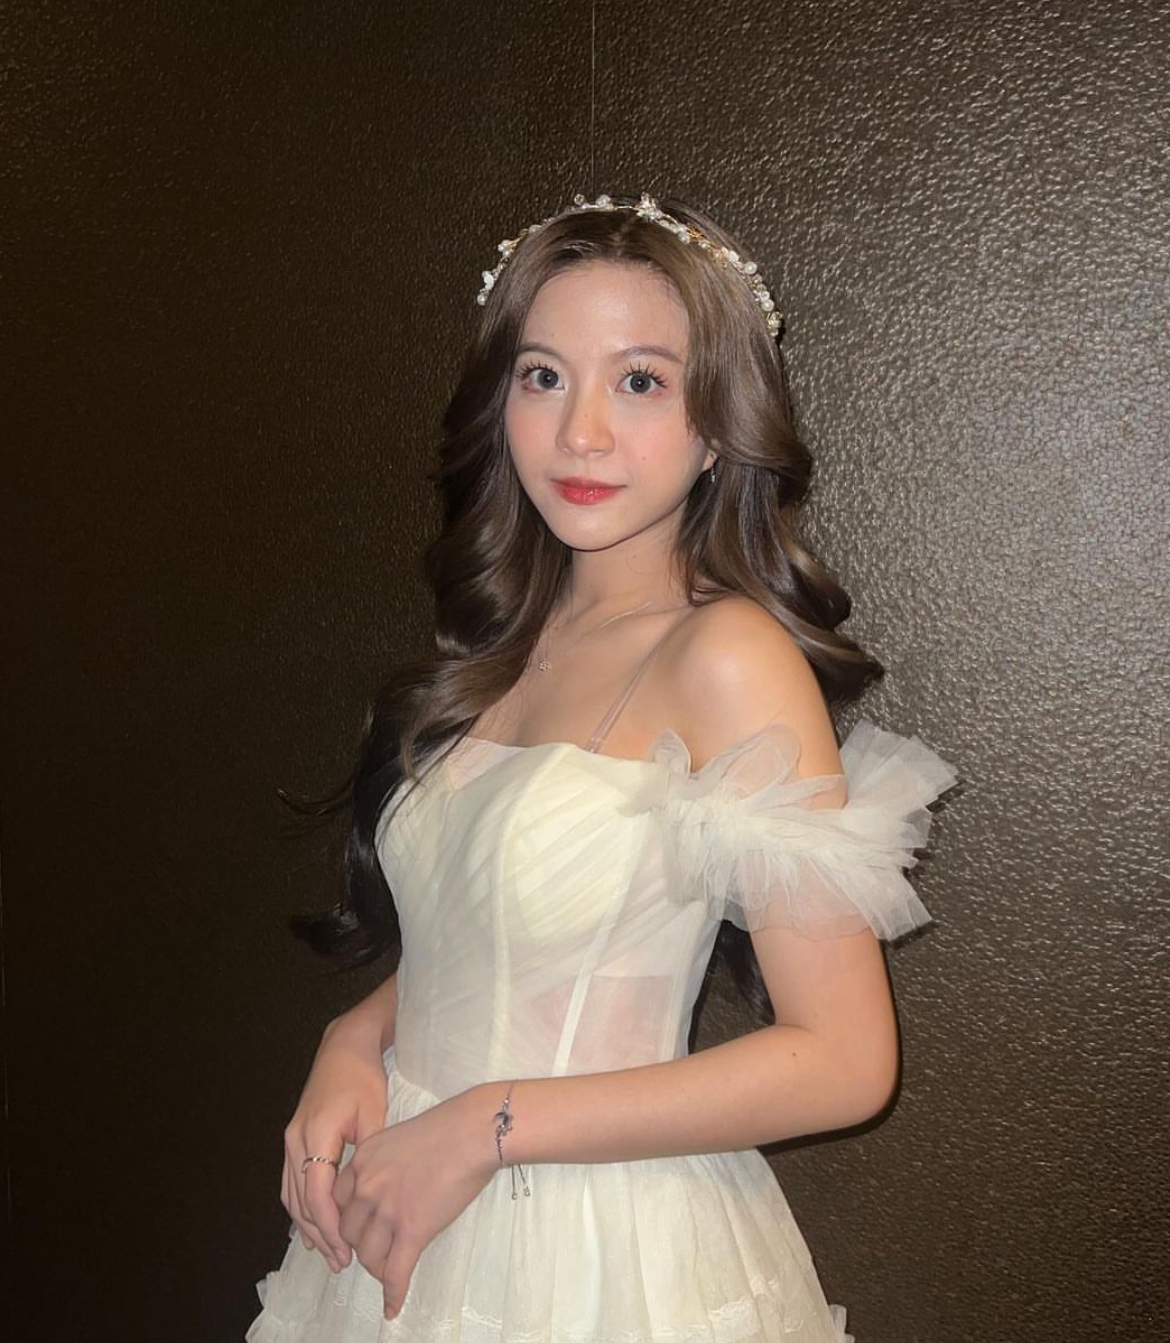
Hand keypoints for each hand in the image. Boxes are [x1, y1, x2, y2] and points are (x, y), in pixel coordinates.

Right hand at [282, 1014, 388, 1273]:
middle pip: (300, 1200)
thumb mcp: (374, 1115)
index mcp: (316, 1134)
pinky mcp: (293, 1138)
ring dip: (307, 1225)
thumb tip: (369, 1197)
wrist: (344, 1046)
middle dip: (319, 1234)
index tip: (346, 1251)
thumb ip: (368, 1156)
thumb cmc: (363, 1078)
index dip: (330, 1227)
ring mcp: (290, 1139)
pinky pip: (291, 1181)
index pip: (317, 1194)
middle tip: (339, 1262)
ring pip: (291, 1194)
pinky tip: (311, 1226)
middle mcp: (295, 1140)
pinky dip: (300, 1207)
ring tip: (327, 1252)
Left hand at [333, 1083, 497, 1318]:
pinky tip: (393, 1307)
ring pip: (369, 1256)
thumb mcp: (399, 1136)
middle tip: (379, 1248)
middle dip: (362, 1245)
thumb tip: (390, 1183)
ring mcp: (388, 1210)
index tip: (360, 1229)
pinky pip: (396, 1272)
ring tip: (390, 1271)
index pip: (338, 1203)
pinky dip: (393, 1293)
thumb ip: (384, 1162)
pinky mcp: (413, 1230)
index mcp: (363, 1161)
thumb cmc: (447, 1128)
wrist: (472, 1132)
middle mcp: (367, 1187)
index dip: (348, 1221)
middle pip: (349, 1233)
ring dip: (378, 1268)